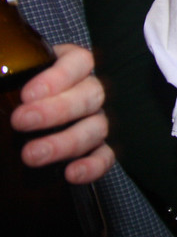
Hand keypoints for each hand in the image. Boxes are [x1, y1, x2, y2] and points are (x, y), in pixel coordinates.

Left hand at [9, 44, 113, 183]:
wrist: (13, 126)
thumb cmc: (9, 100)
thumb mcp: (6, 82)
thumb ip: (3, 80)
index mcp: (69, 66)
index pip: (78, 62)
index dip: (58, 77)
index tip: (27, 95)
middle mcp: (88, 91)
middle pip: (90, 95)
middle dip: (57, 110)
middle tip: (20, 121)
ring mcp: (95, 120)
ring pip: (97, 127)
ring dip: (66, 142)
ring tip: (31, 155)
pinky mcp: (96, 149)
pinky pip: (105, 156)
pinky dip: (93, 166)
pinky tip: (71, 174)